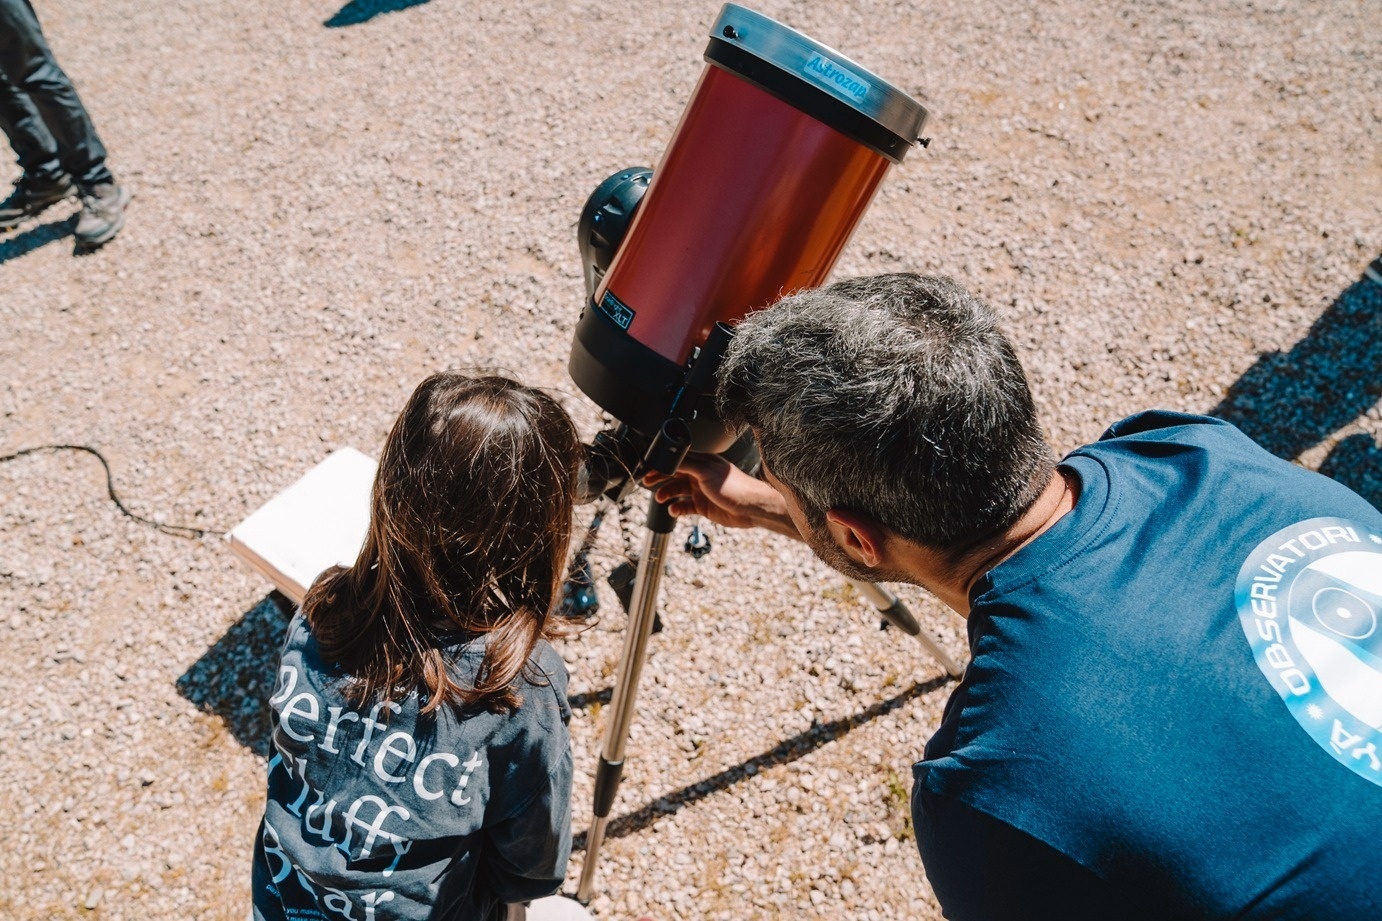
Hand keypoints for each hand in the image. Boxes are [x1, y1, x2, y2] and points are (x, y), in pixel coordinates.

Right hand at [644, 453, 800, 539]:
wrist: (750, 508)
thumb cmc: (735, 487)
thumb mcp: (707, 471)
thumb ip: (687, 465)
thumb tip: (670, 459)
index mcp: (702, 462)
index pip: (677, 461)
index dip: (662, 464)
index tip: (649, 468)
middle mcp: (700, 475)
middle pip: (674, 475)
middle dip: (660, 478)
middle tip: (646, 482)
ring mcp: (701, 491)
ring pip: (677, 491)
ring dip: (666, 494)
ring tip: (660, 499)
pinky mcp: (703, 507)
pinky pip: (684, 507)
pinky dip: (677, 509)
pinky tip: (674, 511)